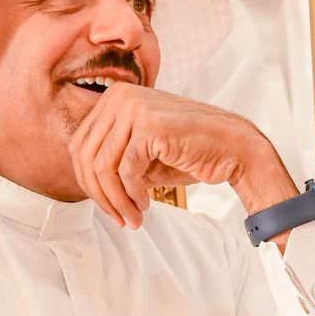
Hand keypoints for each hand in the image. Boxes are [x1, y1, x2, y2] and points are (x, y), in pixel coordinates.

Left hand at [68, 82, 296, 226]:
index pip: (81, 145)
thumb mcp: (141, 155)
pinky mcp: (150, 125)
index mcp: (115, 98)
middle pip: (85, 155)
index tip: (109, 207)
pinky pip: (125, 170)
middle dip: (99, 195)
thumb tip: (83, 183)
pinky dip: (132, 195)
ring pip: (102, 165)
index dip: (88, 182)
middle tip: (119, 218)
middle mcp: (121, 96)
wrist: (234, 148)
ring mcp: (134, 108)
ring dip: (116, 200)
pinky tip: (145, 205)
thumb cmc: (190, 153)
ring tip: (132, 218)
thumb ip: (112, 160)